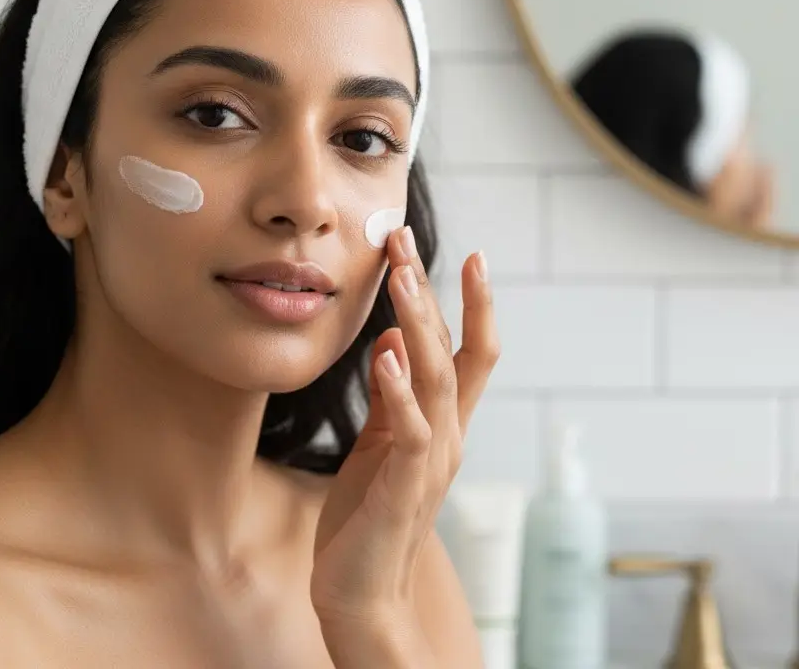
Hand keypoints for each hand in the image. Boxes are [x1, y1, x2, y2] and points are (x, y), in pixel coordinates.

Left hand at [310, 227, 498, 627]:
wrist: (359, 592)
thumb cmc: (367, 516)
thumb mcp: (378, 444)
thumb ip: (390, 398)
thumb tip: (391, 343)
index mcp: (443, 424)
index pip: (470, 353)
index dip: (474, 305)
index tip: (470, 254)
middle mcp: (448, 435)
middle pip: (452, 350)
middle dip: (431, 292)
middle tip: (406, 240)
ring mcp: (430, 459)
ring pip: (436, 377)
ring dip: (418, 323)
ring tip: (401, 277)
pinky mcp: (403, 484)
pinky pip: (408, 428)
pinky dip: (398, 389)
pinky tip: (385, 354)